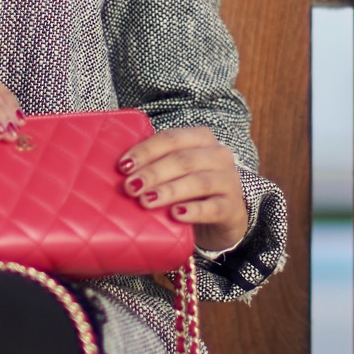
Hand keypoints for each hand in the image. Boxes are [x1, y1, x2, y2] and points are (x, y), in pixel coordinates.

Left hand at [117, 126, 249, 257]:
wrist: (224, 215)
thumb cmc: (191, 189)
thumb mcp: (175, 172)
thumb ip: (155, 164)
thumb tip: (120, 168)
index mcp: (201, 139)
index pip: (172, 138)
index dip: (146, 150)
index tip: (123, 166)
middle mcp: (218, 155)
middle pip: (183, 160)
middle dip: (153, 173)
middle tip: (130, 187)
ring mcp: (229, 181)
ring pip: (198, 182)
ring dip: (169, 191)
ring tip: (146, 201)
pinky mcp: (233, 208)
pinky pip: (213, 208)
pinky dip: (193, 211)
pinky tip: (176, 214)